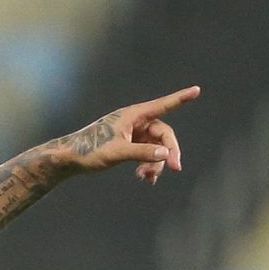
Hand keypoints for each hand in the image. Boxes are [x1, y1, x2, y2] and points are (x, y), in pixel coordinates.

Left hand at [52, 86, 197, 184]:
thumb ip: (142, 153)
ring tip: (145, 178)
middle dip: (169, 152)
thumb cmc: (91, 150)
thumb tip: (165, 154)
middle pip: (163, 135)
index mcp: (133, 115)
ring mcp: (134, 134)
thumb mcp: (117, 153)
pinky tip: (146, 179)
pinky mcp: (130, 145)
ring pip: (156, 148)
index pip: (162, 105)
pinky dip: (149, 166)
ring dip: (155, 164)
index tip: (197, 90)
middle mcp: (136, 122)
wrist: (72, 159)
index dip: (180, 98)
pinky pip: (148, 155)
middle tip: (175, 169)